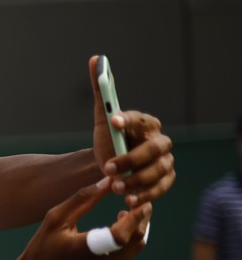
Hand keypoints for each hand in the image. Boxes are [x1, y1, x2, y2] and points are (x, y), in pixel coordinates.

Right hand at [11, 176, 151, 259]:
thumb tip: (109, 182)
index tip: (140, 200)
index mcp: (83, 250)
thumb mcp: (54, 220)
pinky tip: (115, 233)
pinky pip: (126, 257)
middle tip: (139, 202)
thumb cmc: (41, 248)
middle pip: (135, 239)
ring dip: (136, 229)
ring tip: (128, 214)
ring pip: (135, 248)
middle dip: (141, 218)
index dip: (136, 216)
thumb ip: (82, 199)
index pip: (120, 235)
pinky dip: (126, 242)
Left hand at [87, 56, 174, 208]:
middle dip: (131, 159)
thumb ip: (101, 91)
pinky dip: (144, 195)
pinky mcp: (164, 181)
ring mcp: (165, 162)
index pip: (139, 118)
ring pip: (157, 171)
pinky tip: (127, 200)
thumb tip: (95, 60)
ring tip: (115, 186)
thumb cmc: (109, 138)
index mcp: (146, 123)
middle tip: (109, 167)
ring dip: (136, 180)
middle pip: (154, 149)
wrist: (109, 165)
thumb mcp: (101, 117)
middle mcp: (160, 141)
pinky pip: (159, 189)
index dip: (127, 119)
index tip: (112, 121)